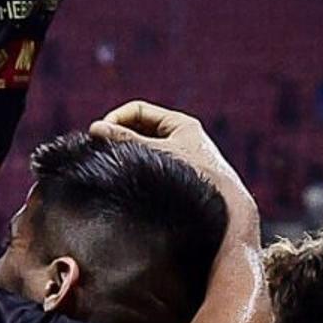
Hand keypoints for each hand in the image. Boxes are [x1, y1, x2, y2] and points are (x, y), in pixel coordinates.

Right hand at [91, 99, 246, 207]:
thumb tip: (96, 128)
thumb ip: (126, 141)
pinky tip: (127, 180)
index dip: (116, 119)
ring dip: (127, 154)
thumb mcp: (156, 154)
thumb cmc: (194, 179)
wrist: (226, 212)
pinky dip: (138, 168)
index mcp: (180, 124)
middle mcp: (181, 138)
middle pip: (140, 128)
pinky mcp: (178, 176)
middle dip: (120, 137)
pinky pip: (151, 165)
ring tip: (112, 166)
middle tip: (101, 152)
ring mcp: (180, 158)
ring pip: (144, 149)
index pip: (137, 110)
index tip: (99, 136)